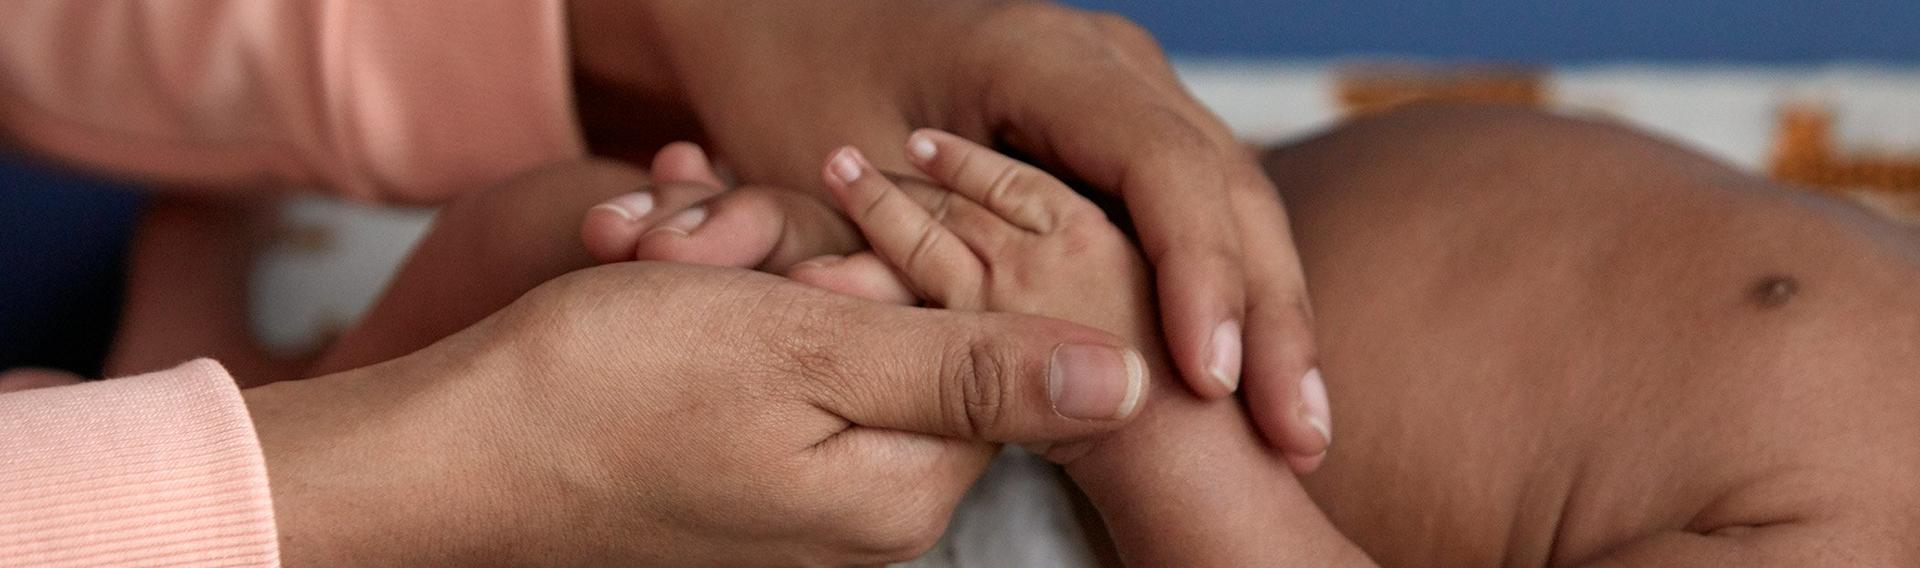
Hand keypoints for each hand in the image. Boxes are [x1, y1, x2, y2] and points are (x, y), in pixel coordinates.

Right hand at [244, 262, 1144, 565]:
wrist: (452, 452)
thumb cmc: (612, 392)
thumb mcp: (812, 354)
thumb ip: (977, 371)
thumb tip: (1128, 382)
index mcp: (903, 492)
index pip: (981, 353)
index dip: (899, 279)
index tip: (800, 264)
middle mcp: (865, 517)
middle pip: (906, 351)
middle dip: (818, 283)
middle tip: (719, 268)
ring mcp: (799, 508)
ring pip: (828, 351)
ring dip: (760, 294)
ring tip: (673, 283)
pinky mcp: (743, 486)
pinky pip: (770, 380)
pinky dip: (723, 327)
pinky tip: (662, 305)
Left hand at [569, 1, 1330, 465]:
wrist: (792, 25)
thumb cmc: (799, 93)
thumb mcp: (835, 179)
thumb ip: (896, 265)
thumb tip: (942, 370)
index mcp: (1046, 54)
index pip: (1163, 168)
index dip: (1201, 276)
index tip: (1211, 378)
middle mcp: (1110, 59)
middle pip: (1228, 188)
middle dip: (1269, 317)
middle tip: (1298, 434)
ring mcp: (1134, 85)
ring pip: (1239, 200)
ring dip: (1273, 315)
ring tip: (1301, 428)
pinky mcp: (1132, 124)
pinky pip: (1209, 208)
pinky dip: (1238, 292)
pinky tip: (1267, 377)